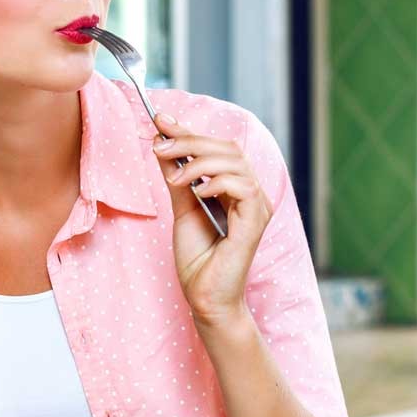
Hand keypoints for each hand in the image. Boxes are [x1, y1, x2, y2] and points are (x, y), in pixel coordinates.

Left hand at [151, 113, 272, 330]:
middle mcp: (250, 192)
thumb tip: (162, 147)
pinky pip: (244, 187)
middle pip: (227, 148)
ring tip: (174, 177)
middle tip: (160, 145)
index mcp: (234, 187)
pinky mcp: (255, 222)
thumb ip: (176, 179)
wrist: (204, 297)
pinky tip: (196, 191)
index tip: (160, 119)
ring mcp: (256, 206)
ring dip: (199, 162)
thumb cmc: (197, 259)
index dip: (189, 131)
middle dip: (190, 141)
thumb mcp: (181, 210)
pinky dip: (218, 182)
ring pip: (235, 162)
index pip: (216, 148)